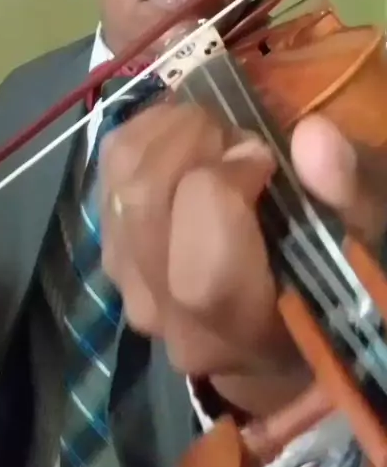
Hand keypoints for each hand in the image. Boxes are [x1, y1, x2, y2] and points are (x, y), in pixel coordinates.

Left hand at [99, 102, 386, 417]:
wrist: (270, 330)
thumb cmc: (326, 282)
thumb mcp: (359, 241)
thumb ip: (345, 196)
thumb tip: (313, 136)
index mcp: (242, 332)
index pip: (202, 267)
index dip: (227, 187)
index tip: (264, 158)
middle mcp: (170, 320)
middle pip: (145, 205)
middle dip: (191, 141)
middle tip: (235, 133)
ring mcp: (128, 288)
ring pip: (119, 181)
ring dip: (165, 133)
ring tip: (213, 134)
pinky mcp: (108, 253)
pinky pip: (107, 174)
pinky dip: (144, 137)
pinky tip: (183, 139)